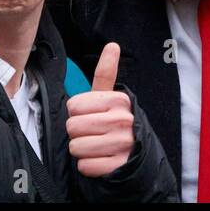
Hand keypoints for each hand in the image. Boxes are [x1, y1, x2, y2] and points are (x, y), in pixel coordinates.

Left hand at [66, 43, 135, 178]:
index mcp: (118, 100)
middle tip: (93, 133)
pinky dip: (88, 166)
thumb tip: (112, 45)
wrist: (137, 155)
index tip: (91, 116)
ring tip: (97, 146)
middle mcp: (122, 120)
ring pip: (76, 147)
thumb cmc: (116, 123)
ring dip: (82, 150)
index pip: (73, 106)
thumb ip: (106, 73)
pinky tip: (100, 160)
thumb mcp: (111, 98)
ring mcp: (122, 144)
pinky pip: (85, 166)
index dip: (77, 113)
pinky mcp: (118, 166)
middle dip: (78, 133)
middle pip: (72, 127)